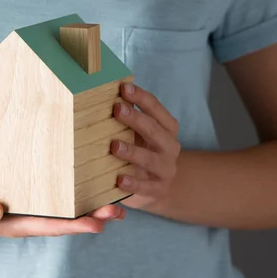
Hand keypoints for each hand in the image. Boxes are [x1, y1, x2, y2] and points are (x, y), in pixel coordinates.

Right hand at [0, 194, 125, 239]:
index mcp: (23, 224)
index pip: (54, 225)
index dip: (76, 225)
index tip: (98, 225)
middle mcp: (37, 216)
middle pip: (70, 218)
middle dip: (95, 216)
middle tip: (120, 212)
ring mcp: (39, 207)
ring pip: (71, 207)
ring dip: (94, 205)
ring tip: (120, 202)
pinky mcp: (39, 194)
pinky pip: (63, 195)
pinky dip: (81, 189)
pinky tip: (97, 179)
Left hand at [110, 83, 180, 209]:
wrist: (158, 186)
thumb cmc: (143, 151)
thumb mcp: (139, 133)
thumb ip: (129, 117)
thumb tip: (106, 94)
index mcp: (166, 128)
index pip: (156, 109)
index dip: (141, 97)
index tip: (124, 87)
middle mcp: (169, 147)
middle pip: (155, 130)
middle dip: (136, 119)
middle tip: (117, 109)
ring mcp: (165, 169)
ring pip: (151, 159)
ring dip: (132, 152)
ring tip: (114, 146)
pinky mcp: (158, 189)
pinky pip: (146, 187)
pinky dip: (133, 183)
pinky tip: (119, 180)